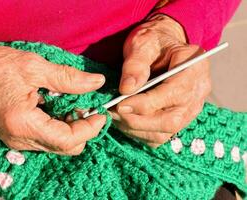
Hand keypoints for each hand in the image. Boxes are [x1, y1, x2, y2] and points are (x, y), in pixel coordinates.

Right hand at [0, 40, 105, 154]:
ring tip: (75, 106)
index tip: (101, 113)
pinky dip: (60, 127)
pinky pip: (46, 139)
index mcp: (23, 123)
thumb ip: (68, 78)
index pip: (67, 140)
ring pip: (56, 145)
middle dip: (83, 130)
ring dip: (72, 129)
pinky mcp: (16, 135)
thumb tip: (96, 82)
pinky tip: (60, 109)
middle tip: (89, 108)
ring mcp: (17, 139)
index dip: (89, 129)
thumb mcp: (34, 67)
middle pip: (64, 147)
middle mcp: (20, 138)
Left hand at [111, 15, 211, 146]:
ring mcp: (191, 108)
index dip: (146, 104)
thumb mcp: (142, 43)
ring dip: (136, 129)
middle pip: (172, 120)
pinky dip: (140, 133)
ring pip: (165, 132)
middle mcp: (198, 92)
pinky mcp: (179, 119)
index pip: (174, 94)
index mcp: (194, 68)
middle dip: (139, 121)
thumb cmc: (153, 42)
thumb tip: (127, 90)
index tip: (119, 105)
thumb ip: (135, 64)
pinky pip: (161, 136)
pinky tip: (126, 121)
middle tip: (113, 113)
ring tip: (116, 116)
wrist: (161, 47)